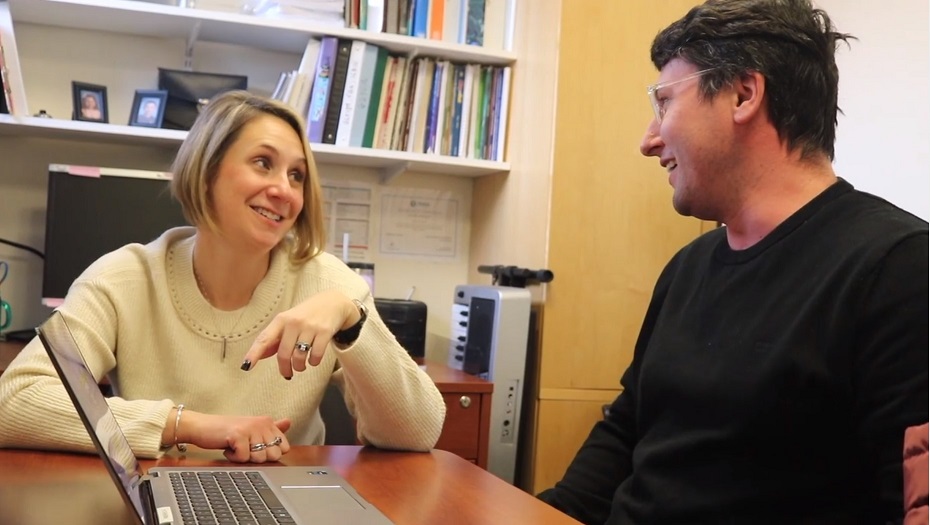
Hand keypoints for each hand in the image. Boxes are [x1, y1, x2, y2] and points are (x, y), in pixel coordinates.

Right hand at [177, 409, 291, 462]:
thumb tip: (289, 422)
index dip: (269, 454)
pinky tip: (228, 448)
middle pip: (273, 455)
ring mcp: (250, 428)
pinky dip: (234, 458)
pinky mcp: (238, 435)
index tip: (255, 448)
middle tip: (244, 448)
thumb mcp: (251, 428)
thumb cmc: (226, 430)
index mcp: (267, 422)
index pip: (284, 447)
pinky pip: (244, 458)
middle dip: (258, 458)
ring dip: (245, 458)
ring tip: (236, 447)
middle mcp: (262, 423)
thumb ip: (271, 428)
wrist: (201, 426)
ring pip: (260, 458)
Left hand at [242, 290, 360, 378]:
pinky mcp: (325, 331)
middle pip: (283, 354)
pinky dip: (314, 362)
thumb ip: (274, 339)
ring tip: (301, 366)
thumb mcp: (288, 322)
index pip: (264, 339)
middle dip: (285, 368)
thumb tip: (259, 356)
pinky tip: (313, 360)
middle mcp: (294, 322)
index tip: (246, 366)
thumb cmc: (306, 315)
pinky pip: (315, 355)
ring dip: (300, 367)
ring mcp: (310, 327)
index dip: (254, 353)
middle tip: (288, 373)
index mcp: (281, 320)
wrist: (333, 302)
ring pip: (299, 356)